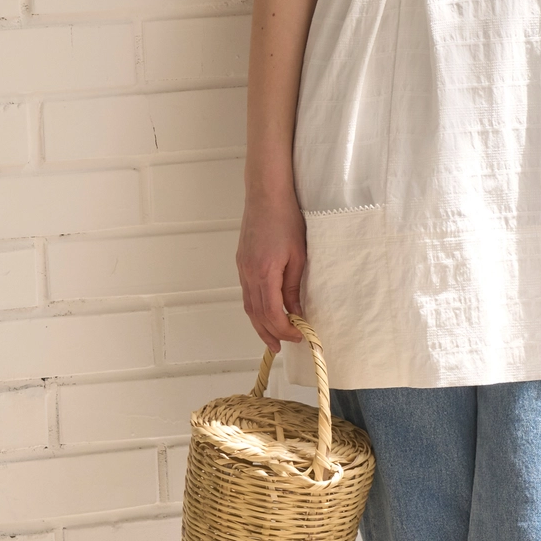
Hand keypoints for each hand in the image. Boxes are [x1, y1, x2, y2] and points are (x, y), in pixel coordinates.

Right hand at [236, 183, 307, 351]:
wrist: (267, 194)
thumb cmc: (286, 219)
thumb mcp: (298, 256)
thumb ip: (293, 287)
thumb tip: (295, 312)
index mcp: (264, 273)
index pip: (271, 313)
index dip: (284, 330)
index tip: (298, 336)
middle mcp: (248, 274)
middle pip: (255, 314)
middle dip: (269, 333)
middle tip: (282, 347)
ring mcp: (242, 268)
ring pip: (248, 305)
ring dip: (260, 323)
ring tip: (272, 336)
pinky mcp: (242, 261)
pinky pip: (247, 292)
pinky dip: (255, 307)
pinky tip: (265, 310)